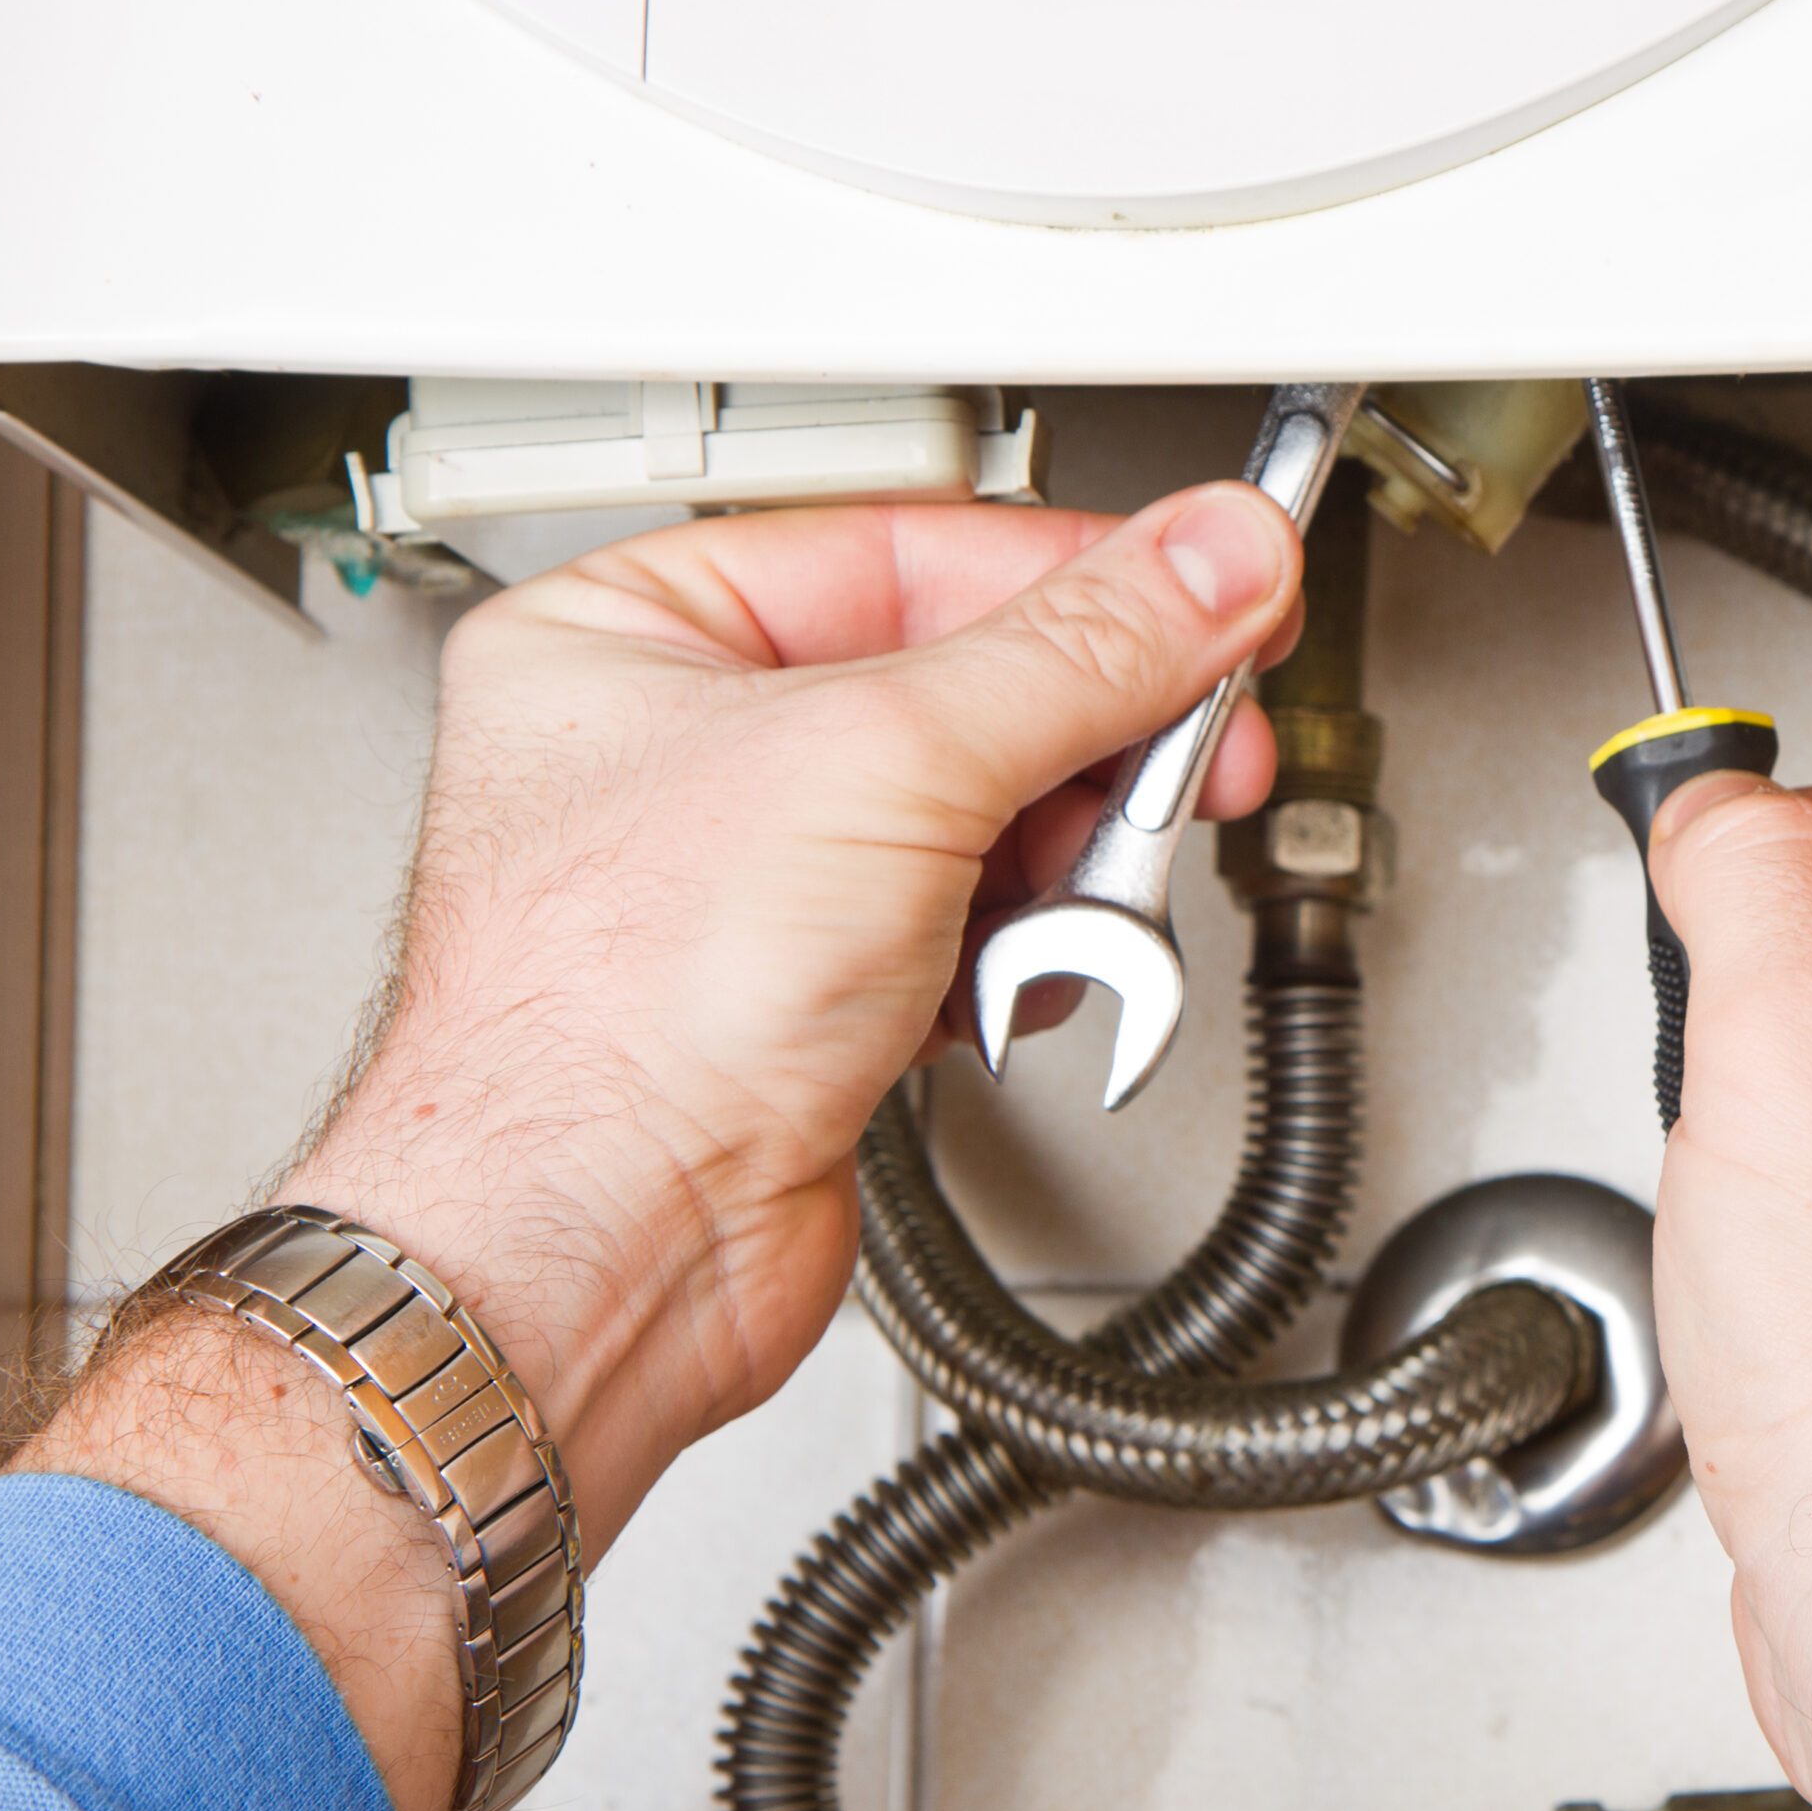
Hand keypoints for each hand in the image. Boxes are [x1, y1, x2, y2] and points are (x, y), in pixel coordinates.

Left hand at [22, 486, 1302, 1810]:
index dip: (1080, 573)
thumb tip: (1209, 558)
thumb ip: (1081, 653)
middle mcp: (691, 748)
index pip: (911, 547)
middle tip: (1195, 749)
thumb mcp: (888, 765)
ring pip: (989, 811)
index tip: (1214, 588)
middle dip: (1089, 740)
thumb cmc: (617, 1023)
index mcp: (638, 633)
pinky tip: (1014, 985)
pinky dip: (1023, 953)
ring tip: (1077, 905)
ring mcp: (762, 879)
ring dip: (1061, 864)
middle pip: (968, 684)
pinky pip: (978, 921)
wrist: (597, 1263)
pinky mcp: (826, 990)